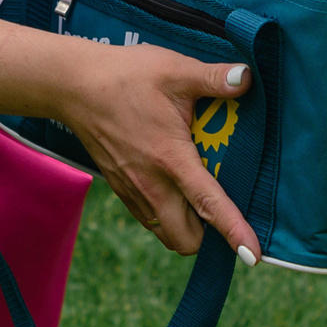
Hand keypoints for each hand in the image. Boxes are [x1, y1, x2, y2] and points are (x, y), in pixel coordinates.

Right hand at [60, 46, 259, 261]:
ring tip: (199, 195)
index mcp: (171, 158)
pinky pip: (149, 219)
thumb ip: (213, 78)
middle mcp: (151, 184)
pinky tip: (173, 184)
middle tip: (223, 203)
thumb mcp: (174, 70)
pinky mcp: (120, 188)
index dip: (234, 232)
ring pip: (166, 233)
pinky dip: (166, 215)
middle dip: (209, 235)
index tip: (253, 256)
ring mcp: (132, 190)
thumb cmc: (125, 76)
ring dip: (187, 226)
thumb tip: (247, 77)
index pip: (209, 204)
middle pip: (186, 239)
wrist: (73, 86)